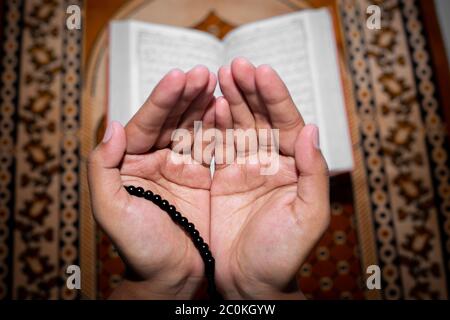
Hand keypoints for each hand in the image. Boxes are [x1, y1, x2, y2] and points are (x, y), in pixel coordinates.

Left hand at [87, 66, 216, 298]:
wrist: (173, 275)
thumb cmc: (141, 248)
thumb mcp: (112, 211)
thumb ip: (103, 168)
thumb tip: (112, 126)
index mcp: (129, 164)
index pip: (145, 123)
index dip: (162, 100)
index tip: (179, 77)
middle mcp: (153, 160)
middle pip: (170, 119)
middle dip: (185, 94)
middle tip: (201, 72)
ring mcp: (178, 166)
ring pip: (190, 127)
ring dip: (201, 104)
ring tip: (215, 81)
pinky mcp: (199, 176)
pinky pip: (208, 145)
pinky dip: (216, 126)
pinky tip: (223, 108)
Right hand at [211, 58, 329, 298]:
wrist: (248, 282)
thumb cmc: (282, 255)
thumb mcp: (308, 217)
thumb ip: (314, 173)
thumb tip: (313, 130)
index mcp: (295, 168)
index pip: (288, 123)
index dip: (275, 97)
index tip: (261, 72)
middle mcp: (271, 163)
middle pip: (262, 118)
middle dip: (250, 91)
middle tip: (235, 65)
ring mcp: (245, 168)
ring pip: (239, 126)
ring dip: (231, 100)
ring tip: (221, 75)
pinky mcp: (222, 177)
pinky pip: (218, 145)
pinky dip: (214, 124)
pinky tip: (210, 105)